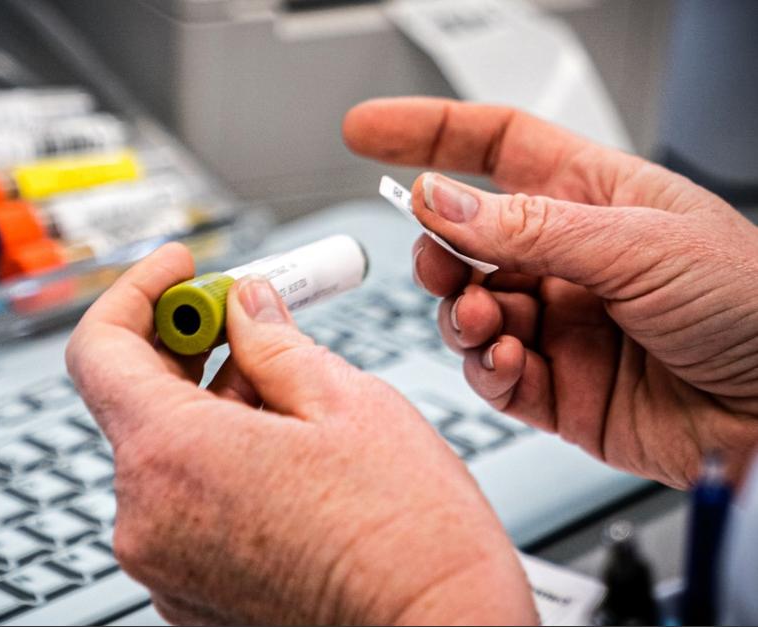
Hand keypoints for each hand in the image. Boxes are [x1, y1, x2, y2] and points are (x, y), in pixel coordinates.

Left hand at [66, 245, 535, 624]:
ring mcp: (165, 564)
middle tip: (252, 319)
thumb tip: (249, 306)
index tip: (179, 270)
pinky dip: (218, 462)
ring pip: (166, 452)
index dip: (139, 292)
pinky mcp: (189, 593)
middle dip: (190, 346)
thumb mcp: (347, 403)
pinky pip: (183, 502)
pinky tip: (285, 455)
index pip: (101, 347)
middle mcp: (149, 518)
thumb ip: (275, 340)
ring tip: (293, 397)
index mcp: (174, 456)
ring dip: (214, 406)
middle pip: (135, 398)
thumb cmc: (409, 540)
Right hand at [344, 97, 757, 488]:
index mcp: (594, 198)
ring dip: (462, 315)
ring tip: (484, 321)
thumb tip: (439, 200)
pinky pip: (494, 373)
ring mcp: (560, 323)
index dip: (428, 133)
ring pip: (469, 311)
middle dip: (440, 251)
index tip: (367, 130)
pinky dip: (488, 367)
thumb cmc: (757, 306)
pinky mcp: (559, 386)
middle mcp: (568, 259)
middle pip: (466, 240)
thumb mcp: (639, 244)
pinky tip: (509, 361)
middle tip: (438, 264)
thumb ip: (528, 227)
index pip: (495, 145)